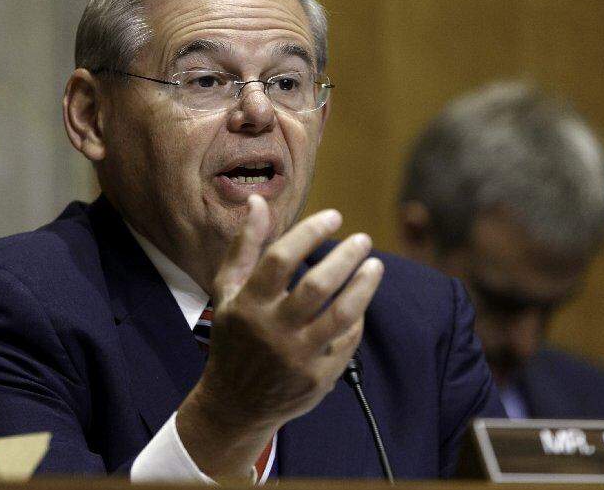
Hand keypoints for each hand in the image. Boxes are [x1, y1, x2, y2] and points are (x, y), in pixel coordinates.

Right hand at [176, 194, 383, 478]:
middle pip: (318, 286)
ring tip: (375, 266)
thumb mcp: (228, 291)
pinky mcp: (317, 377)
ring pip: (342, 315)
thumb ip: (245, 246)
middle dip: (346, 257)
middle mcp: (272, 330)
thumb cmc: (234, 336)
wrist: (235, 403)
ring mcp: (297, 356)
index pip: (280, 258)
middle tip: (363, 240)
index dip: (310, 232)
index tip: (334, 217)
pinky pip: (347, 341)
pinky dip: (357, 318)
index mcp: (248, 304)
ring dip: (364, 286)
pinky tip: (360, 299)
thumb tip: (259, 201)